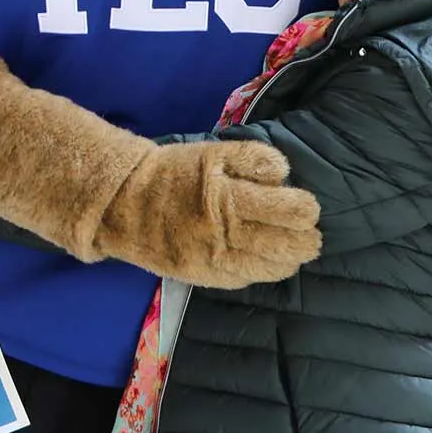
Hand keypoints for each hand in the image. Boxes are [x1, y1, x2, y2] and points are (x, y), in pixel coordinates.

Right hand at [94, 140, 320, 288]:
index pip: (289, 211)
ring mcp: (214, 261)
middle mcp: (225, 235)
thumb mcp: (211, 152)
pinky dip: (261, 271)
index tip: (305, 206)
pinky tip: (263, 260)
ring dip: (289, 260)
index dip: (306, 209)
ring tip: (291, 249)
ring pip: (270, 269)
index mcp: (229, 198)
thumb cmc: (172, 173)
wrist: (123, 204)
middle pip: (287, 246)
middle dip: (306, 241)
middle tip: (309, 234)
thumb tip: (284, 173)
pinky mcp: (204, 278)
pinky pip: (245, 280)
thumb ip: (251, 157)